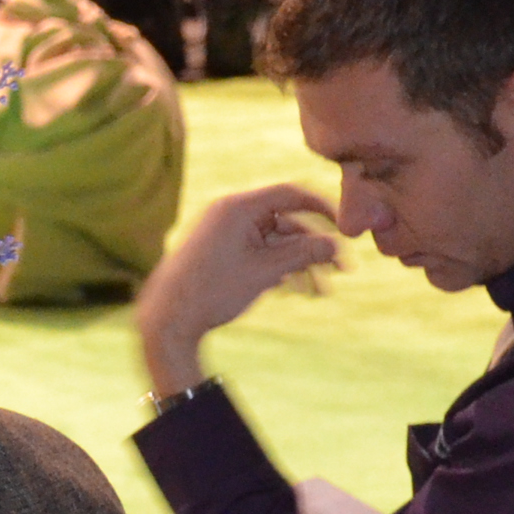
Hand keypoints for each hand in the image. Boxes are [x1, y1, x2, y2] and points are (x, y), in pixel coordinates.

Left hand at [135, 182, 343, 395]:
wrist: (167, 320)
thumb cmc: (211, 292)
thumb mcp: (265, 273)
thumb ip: (303, 254)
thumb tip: (337, 246)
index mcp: (238, 208)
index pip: (291, 194)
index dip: (323, 207)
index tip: (346, 224)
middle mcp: (231, 214)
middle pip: (286, 222)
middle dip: (315, 247)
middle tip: (342, 269)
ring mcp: (227, 234)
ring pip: (276, 243)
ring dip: (300, 264)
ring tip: (322, 291)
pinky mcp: (223, 252)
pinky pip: (260, 253)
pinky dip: (280, 269)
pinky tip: (299, 290)